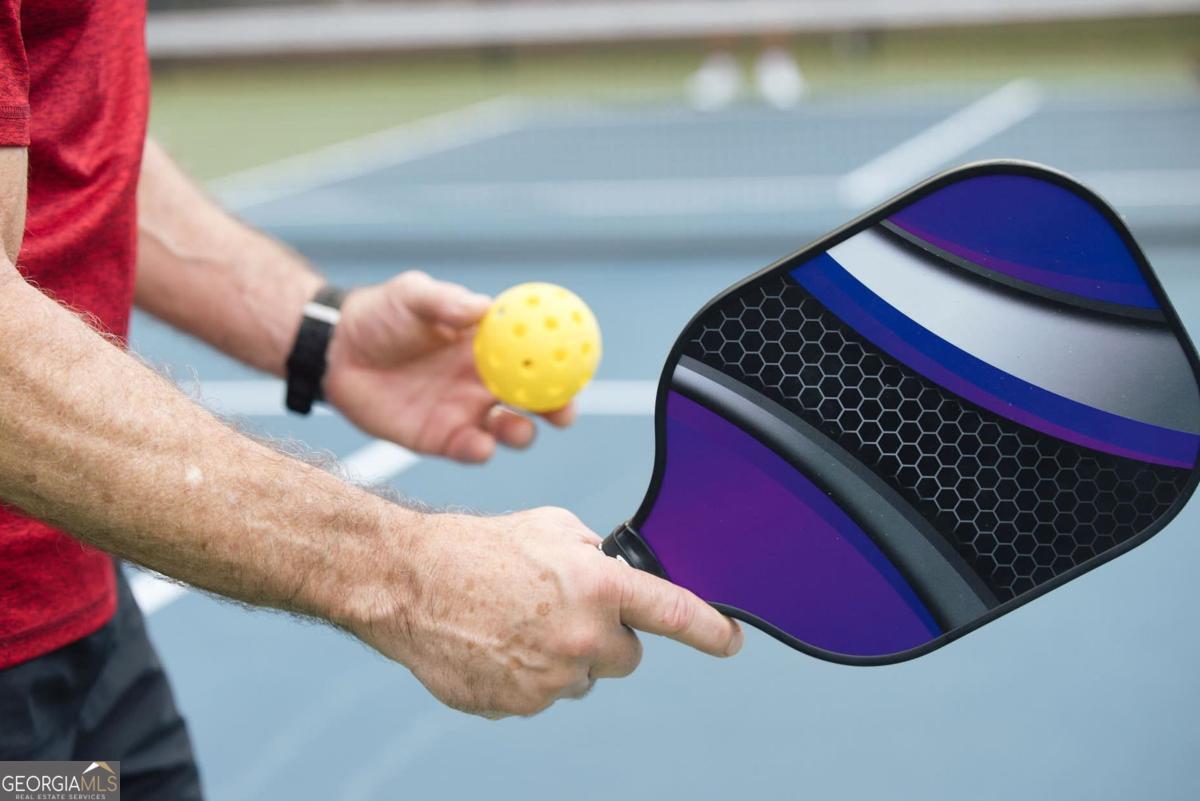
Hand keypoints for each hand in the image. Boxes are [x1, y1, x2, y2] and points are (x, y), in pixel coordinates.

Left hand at [323, 271, 574, 462]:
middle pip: (535, 398)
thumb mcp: (411, 295)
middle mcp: (484, 380)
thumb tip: (484, 306)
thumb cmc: (379, 314)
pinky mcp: (441, 439)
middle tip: (564, 412)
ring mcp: (465, 411)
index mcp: (488, 345)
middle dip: (556, 408)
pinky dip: (481, 451)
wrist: (335, 351)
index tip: (579, 365)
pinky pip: (471, 450)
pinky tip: (478, 445)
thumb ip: (446, 301)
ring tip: (514, 428)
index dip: (563, 360)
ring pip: (509, 430)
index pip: (537, 354)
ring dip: (520, 433)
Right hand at [342, 507, 743, 717]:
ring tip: (516, 621)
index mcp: (598, 587)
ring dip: (562, 657)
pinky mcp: (516, 706)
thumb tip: (620, 575)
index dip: (712, 630)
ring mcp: (549, 680)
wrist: (409, 582)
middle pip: (626, 656)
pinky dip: (526, 675)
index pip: (676, 614)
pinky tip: (496, 643)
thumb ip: (598, 556)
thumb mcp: (552, 527)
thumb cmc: (478, 547)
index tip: (731, 640)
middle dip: (605, 638)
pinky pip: (540, 696)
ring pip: (580, 678)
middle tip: (563, 610)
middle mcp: (581, 638)